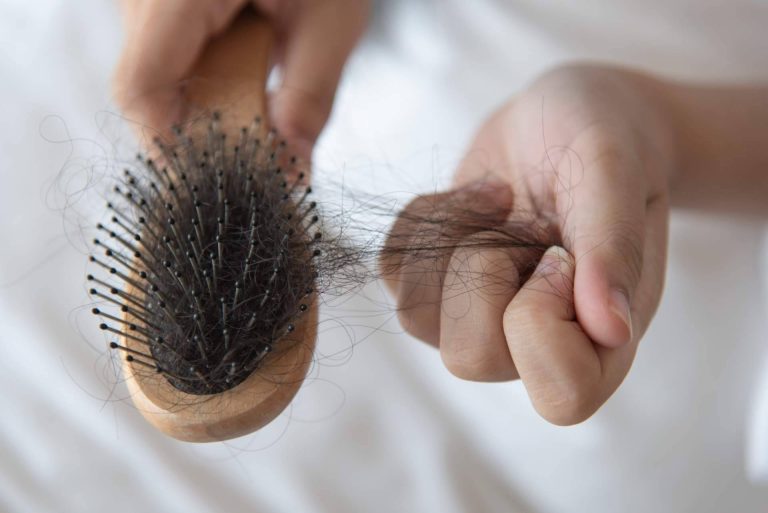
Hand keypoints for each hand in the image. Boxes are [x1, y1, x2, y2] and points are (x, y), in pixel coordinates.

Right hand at [113, 0, 368, 159]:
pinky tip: (242, 84)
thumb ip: (310, 96)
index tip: (222, 173)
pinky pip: (163, 64)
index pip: (142, 86)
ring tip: (257, 108)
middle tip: (256, 151)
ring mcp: (145, 2)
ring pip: (152, 81)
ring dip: (204, 111)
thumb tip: (290, 171)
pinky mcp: (156, 11)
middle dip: (199, 134)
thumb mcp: (332, 20)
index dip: (173, 144)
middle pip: (145, 92)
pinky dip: (203, 89)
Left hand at [381, 65, 675, 424]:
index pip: (561, 397)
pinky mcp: (437, 281)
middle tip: (523, 223)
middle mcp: (537, 339)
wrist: (564, 112)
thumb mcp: (615, 171)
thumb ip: (612, 247)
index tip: (557, 253)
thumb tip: (610, 329)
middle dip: (482, 272)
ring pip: (416, 319)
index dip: (540, 324)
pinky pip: (392, 272)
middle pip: (468, 359)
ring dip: (450, 241)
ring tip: (500, 199)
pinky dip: (422, 221)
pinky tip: (472, 197)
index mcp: (603, 334)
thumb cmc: (607, 136)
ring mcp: (479, 314)